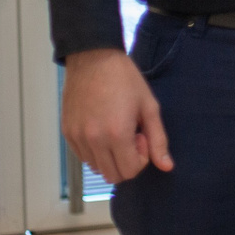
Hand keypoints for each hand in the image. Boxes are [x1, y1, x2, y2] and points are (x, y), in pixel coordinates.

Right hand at [61, 47, 172, 184]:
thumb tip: (167, 167)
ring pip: (96, 168)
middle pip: (112, 175)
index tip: (141, 136)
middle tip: (131, 135)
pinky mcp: (67, 133)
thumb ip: (159, 139)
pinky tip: (102, 128)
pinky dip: (95, 151)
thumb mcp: (149, 107)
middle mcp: (93, 140)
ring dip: (110, 157)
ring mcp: (77, 138)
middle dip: (127, 161)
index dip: (141, 158)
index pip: (130, 171)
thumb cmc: (125, 79)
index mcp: (116, 135)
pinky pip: (82, 157)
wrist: (93, 59)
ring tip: (116, 130)